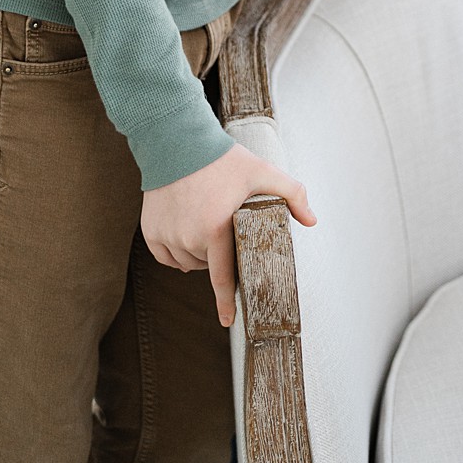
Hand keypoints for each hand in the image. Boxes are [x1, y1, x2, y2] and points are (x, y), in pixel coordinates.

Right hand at [142, 144, 315, 327]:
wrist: (177, 141)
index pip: (222, 277)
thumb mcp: (262, 171)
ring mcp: (166, 235)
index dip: (225, 302)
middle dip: (219, 256)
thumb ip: (292, 194)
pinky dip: (178, 252)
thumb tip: (311, 221)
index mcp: (215, 228)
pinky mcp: (150, 231)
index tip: (228, 321)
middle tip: (225, 229)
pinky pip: (166, 256)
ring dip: (199, 256)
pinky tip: (187, 234)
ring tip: (208, 226)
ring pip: (186, 263)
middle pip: (207, 266)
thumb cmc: (222, 158)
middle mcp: (188, 238)